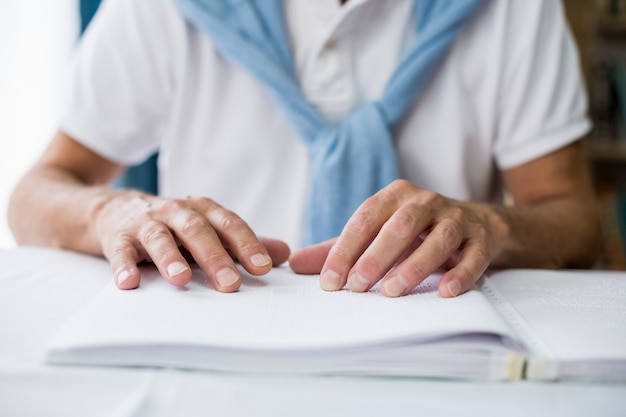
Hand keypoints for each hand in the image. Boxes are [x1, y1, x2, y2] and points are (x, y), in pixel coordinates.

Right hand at [94, 191, 289, 290]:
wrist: (116, 210)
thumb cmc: (173, 225)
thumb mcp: (208, 229)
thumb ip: (242, 242)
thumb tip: (284, 253)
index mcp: (203, 210)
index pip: (229, 224)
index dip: (246, 244)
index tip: (262, 268)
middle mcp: (176, 212)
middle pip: (198, 231)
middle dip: (214, 257)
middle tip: (229, 284)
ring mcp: (146, 223)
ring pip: (160, 237)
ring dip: (170, 257)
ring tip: (181, 279)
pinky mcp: (118, 236)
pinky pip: (120, 250)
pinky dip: (124, 265)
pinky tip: (129, 283)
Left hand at [289, 180, 505, 297]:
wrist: (476, 224)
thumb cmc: (415, 232)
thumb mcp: (377, 234)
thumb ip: (339, 248)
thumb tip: (295, 264)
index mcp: (395, 196)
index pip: (365, 219)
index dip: (345, 250)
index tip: (329, 281)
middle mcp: (426, 201)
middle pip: (400, 225)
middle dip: (376, 256)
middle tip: (357, 287)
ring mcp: (457, 218)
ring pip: (438, 239)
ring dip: (414, 265)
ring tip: (393, 291)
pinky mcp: (481, 238)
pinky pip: (473, 255)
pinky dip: (461, 274)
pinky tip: (445, 293)